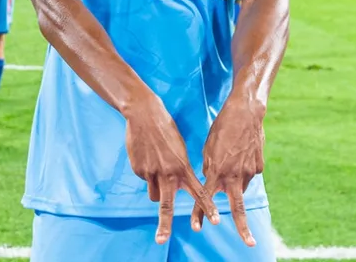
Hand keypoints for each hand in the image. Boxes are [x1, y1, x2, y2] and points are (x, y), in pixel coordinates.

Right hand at [125, 95, 220, 243]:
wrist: (144, 114)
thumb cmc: (166, 128)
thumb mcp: (179, 149)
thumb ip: (180, 169)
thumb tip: (175, 185)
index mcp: (183, 167)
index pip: (198, 191)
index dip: (207, 207)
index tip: (216, 221)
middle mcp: (167, 173)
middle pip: (166, 205)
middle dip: (164, 225)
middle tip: (161, 240)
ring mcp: (151, 173)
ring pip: (154, 194)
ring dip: (156, 190)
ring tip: (156, 168)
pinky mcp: (138, 170)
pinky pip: (144, 179)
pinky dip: (146, 173)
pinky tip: (146, 156)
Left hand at [191, 94, 265, 246]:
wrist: (245, 112)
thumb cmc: (222, 127)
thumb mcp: (208, 147)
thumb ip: (209, 167)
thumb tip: (212, 180)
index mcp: (216, 170)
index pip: (206, 198)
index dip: (200, 214)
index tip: (196, 228)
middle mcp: (234, 174)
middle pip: (238, 207)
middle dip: (243, 228)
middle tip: (249, 243)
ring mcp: (248, 171)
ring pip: (240, 186)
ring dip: (234, 183)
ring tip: (231, 161)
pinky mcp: (258, 165)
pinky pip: (248, 174)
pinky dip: (243, 169)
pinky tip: (241, 154)